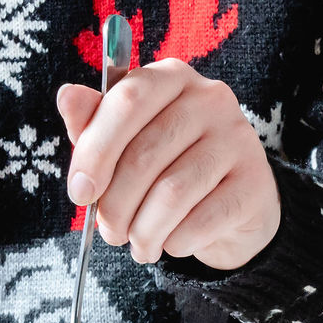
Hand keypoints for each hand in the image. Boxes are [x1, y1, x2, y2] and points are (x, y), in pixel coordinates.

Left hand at [56, 58, 280, 269]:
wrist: (234, 204)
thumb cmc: (171, 165)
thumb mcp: (128, 140)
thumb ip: (95, 123)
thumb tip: (67, 97)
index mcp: (172, 77)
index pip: (127, 100)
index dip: (95, 150)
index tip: (80, 193)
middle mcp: (210, 99)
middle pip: (146, 154)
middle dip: (116, 205)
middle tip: (109, 232)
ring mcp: (238, 139)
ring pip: (172, 193)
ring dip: (144, 231)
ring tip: (138, 245)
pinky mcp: (255, 183)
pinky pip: (202, 221)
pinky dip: (176, 241)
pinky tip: (171, 244)